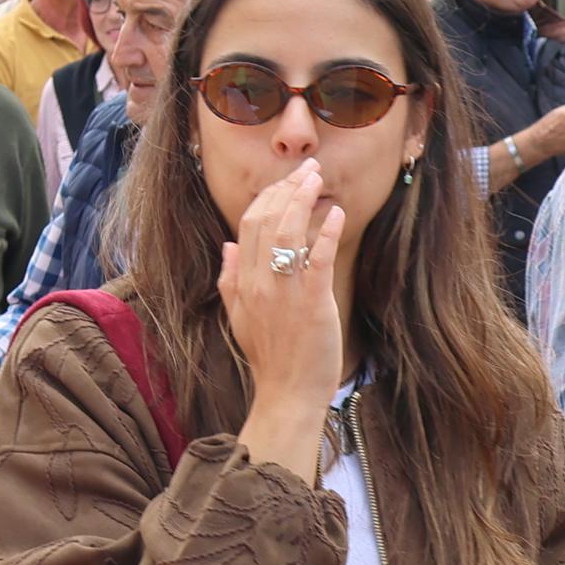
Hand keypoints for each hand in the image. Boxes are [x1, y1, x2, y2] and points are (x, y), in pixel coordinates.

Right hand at [217, 161, 347, 424]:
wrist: (287, 395)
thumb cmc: (269, 358)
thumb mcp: (239, 317)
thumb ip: (230, 279)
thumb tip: (227, 245)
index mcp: (243, 283)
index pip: (249, 225)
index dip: (267, 197)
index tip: (286, 181)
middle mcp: (260, 283)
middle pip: (268, 221)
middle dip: (288, 189)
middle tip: (307, 169)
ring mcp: (285, 293)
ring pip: (289, 233)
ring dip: (304, 200)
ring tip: (317, 179)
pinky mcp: (312, 305)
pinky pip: (317, 261)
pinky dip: (326, 234)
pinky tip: (337, 214)